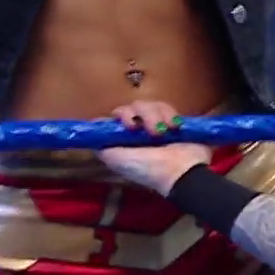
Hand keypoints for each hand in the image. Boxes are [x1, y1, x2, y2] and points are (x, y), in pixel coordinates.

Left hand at [96, 100, 213, 195]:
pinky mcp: (172, 120)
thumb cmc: (148, 168)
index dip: (122, 115)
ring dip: (155, 116)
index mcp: (126, 139)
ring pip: (149, 104)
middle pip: (133, 107)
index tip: (127, 123)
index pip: (119, 115)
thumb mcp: (118, 161)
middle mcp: (139, 130)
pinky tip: (173, 127)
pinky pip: (165, 106)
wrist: (181, 171)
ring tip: (163, 132)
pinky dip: (168, 114)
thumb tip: (93, 135)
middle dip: (140, 115)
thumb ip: (103, 148)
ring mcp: (156, 124)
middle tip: (147, 129)